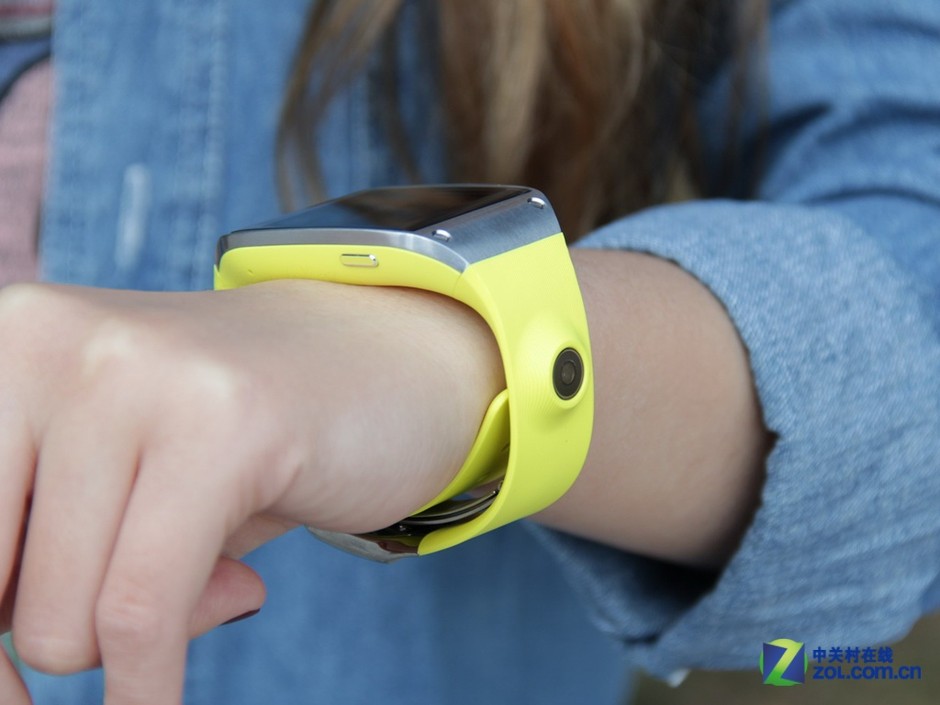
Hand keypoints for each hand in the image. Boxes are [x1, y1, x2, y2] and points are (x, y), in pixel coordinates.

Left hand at [0, 280, 501, 703]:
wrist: (383, 357)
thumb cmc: (241, 430)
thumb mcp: (120, 475)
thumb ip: (51, 557)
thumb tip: (16, 691)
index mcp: (11, 341)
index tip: (10, 696)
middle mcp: (54, 343)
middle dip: (54, 639)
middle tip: (133, 614)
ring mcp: (139, 374)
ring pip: (63, 619)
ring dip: (126, 645)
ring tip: (204, 575)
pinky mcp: (224, 426)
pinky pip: (145, 615)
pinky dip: (149, 686)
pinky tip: (158, 699)